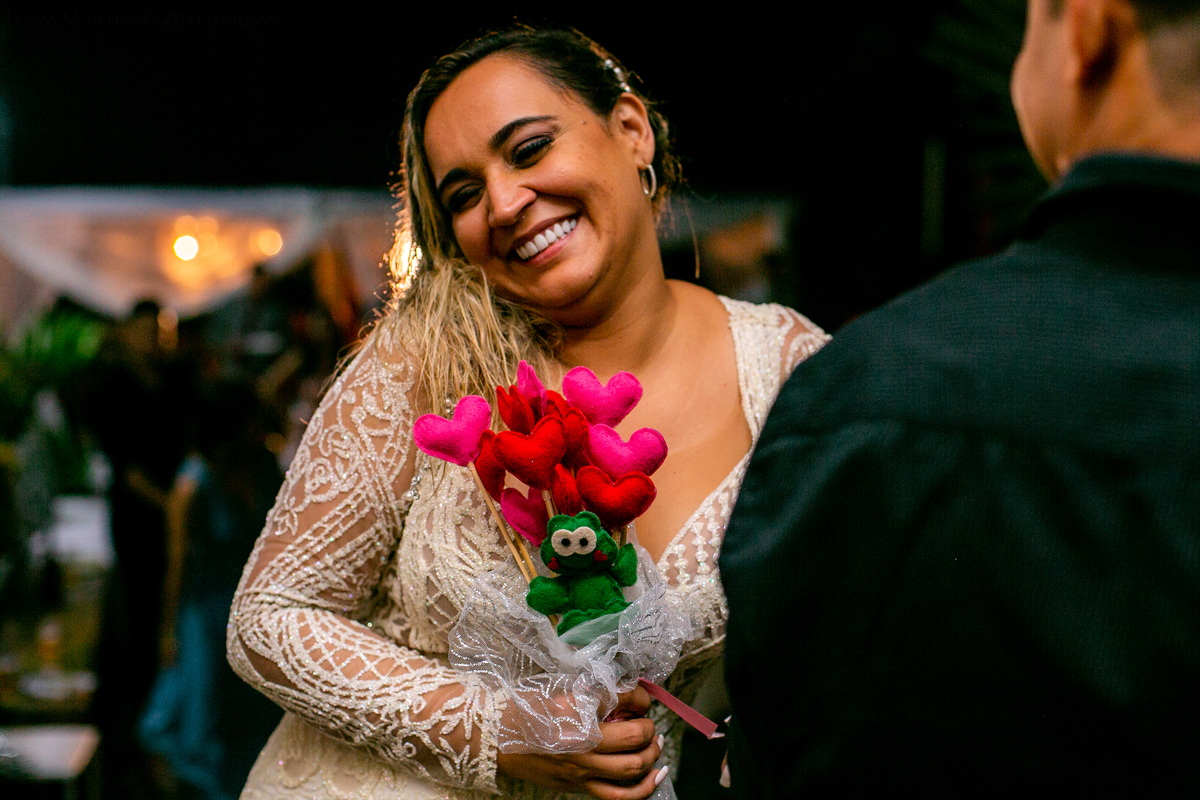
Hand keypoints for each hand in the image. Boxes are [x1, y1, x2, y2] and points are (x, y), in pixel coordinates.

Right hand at [497, 687, 668, 798]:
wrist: (496, 737)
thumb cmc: (526, 707)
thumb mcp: (559, 688)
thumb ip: (594, 690)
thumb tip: (627, 693)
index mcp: (575, 711)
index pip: (623, 700)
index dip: (640, 697)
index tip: (640, 697)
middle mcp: (581, 742)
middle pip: (635, 737)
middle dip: (649, 728)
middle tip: (646, 721)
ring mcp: (580, 769)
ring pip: (632, 769)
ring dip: (652, 755)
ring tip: (655, 745)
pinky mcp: (578, 786)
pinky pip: (618, 796)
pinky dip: (643, 788)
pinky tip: (656, 776)